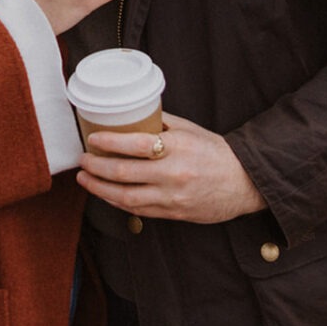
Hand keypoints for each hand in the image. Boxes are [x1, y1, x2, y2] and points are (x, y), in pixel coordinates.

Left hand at [76, 111, 265, 222]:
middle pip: (124, 173)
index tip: (92, 138)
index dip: (109, 142)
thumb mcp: (189, 129)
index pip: (135, 144)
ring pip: (126, 197)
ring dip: (100, 188)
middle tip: (83, 160)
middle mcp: (173, 174)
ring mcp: (172, 197)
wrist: (243, 183)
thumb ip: (161, 122)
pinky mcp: (173, 214)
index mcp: (177, 147)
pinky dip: (117, 202)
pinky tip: (105, 194)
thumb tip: (131, 112)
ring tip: (85, 179)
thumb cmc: (215, 152)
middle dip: (97, 167)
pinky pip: (138, 211)